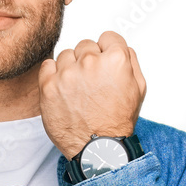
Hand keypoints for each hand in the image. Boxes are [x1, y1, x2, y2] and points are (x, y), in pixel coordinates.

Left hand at [37, 30, 146, 159]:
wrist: (98, 148)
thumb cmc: (117, 120)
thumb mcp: (138, 88)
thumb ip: (130, 60)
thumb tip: (118, 45)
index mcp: (116, 60)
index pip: (108, 38)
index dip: (107, 52)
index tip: (104, 66)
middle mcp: (91, 62)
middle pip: (86, 45)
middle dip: (88, 61)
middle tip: (91, 83)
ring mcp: (67, 74)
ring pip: (66, 55)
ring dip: (70, 68)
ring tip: (77, 90)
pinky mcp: (49, 85)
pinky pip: (47, 65)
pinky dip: (53, 75)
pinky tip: (63, 89)